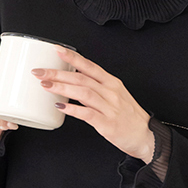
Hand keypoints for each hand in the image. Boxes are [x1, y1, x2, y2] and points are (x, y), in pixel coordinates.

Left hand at [30, 52, 154, 164]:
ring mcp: (109, 108)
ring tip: (45, 86)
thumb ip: (96, 88)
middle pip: (81, 77)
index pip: (89, 65)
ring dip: (62, 88)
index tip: (56, 50)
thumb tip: (73, 82)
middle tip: (40, 72)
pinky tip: (60, 106)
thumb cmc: (129, 118)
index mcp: (112, 83)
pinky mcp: (107, 124)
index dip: (72, 57)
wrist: (146, 137)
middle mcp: (111, 92)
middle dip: (58, 73)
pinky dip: (73, 109)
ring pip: (83, 92)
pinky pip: (87, 114)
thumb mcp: (116, 96)